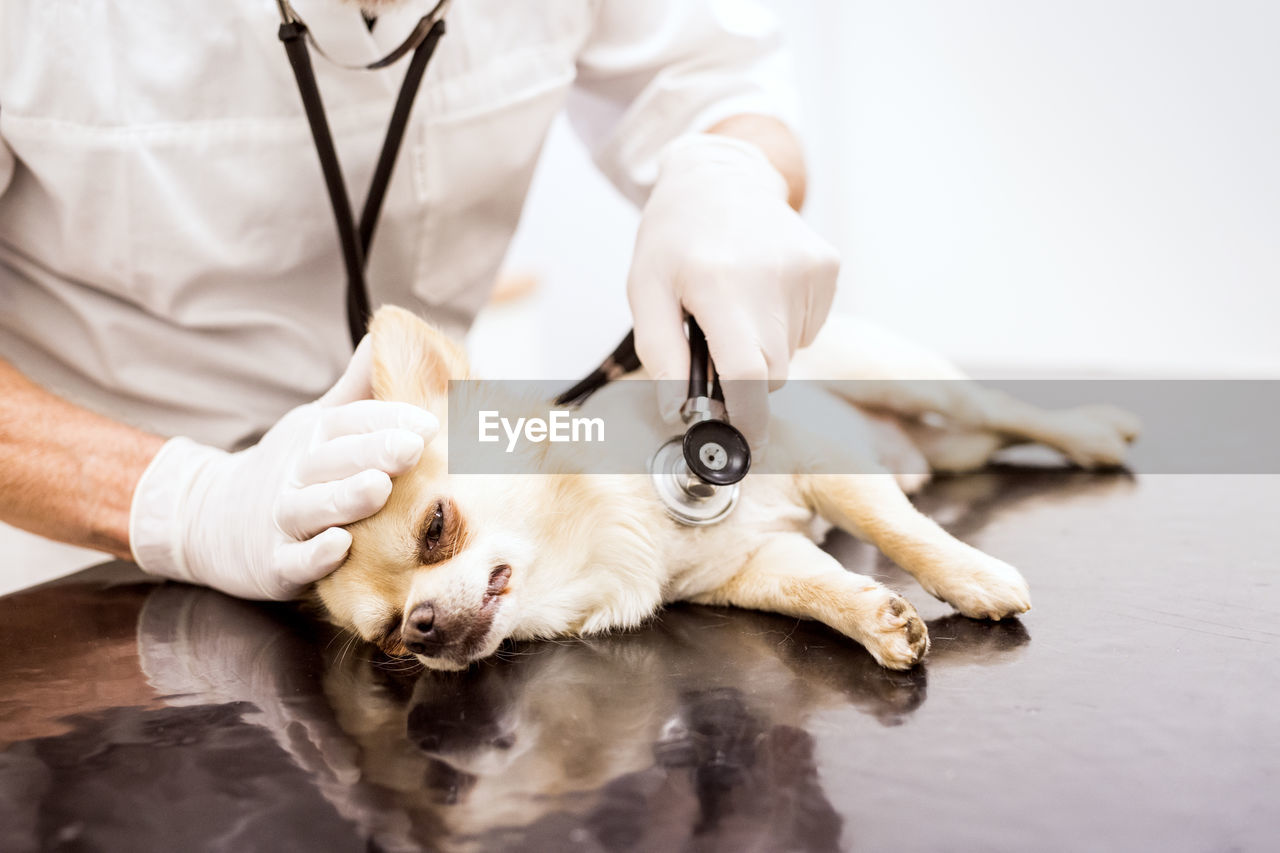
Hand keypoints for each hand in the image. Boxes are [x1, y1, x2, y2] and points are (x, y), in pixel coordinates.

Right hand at [129, 337, 436, 599]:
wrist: (212, 520)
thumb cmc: (292, 468)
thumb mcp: (319, 423)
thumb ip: (358, 386)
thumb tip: (393, 331)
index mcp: (315, 435)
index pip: (351, 420)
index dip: (389, 418)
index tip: (430, 422)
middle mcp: (297, 472)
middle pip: (334, 458)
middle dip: (374, 451)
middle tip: (413, 447)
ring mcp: (282, 518)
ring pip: (313, 507)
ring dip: (346, 498)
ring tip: (379, 488)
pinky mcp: (273, 564)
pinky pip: (294, 561)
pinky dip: (315, 555)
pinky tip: (341, 546)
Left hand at [627, 134, 838, 446]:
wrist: (720, 177)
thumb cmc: (675, 237)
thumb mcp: (646, 291)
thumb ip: (660, 356)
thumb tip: (676, 413)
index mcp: (723, 285)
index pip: (751, 374)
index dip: (749, 417)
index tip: (742, 441)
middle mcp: (774, 277)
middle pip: (773, 372)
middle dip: (745, 377)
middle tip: (715, 346)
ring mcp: (809, 270)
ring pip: (790, 351)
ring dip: (762, 345)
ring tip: (735, 304)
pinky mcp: (827, 266)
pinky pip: (806, 326)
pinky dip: (782, 323)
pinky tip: (760, 289)